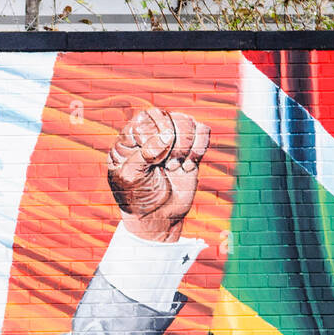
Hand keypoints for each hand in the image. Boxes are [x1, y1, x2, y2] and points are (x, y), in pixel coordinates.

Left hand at [107, 108, 210, 241]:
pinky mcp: (190, 149)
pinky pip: (203, 131)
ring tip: (176, 167)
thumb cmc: (137, 198)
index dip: (156, 135)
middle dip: (173, 142)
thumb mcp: (130, 178)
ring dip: (186, 146)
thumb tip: (166, 135)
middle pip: (169, 116)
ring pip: (187, 121)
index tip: (154, 160)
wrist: (157, 218)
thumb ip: (143, 154)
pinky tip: (189, 166)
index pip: (148, 117)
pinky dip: (200, 147)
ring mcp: (172, 140)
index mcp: (131, 137)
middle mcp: (151, 133)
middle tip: (167, 165)